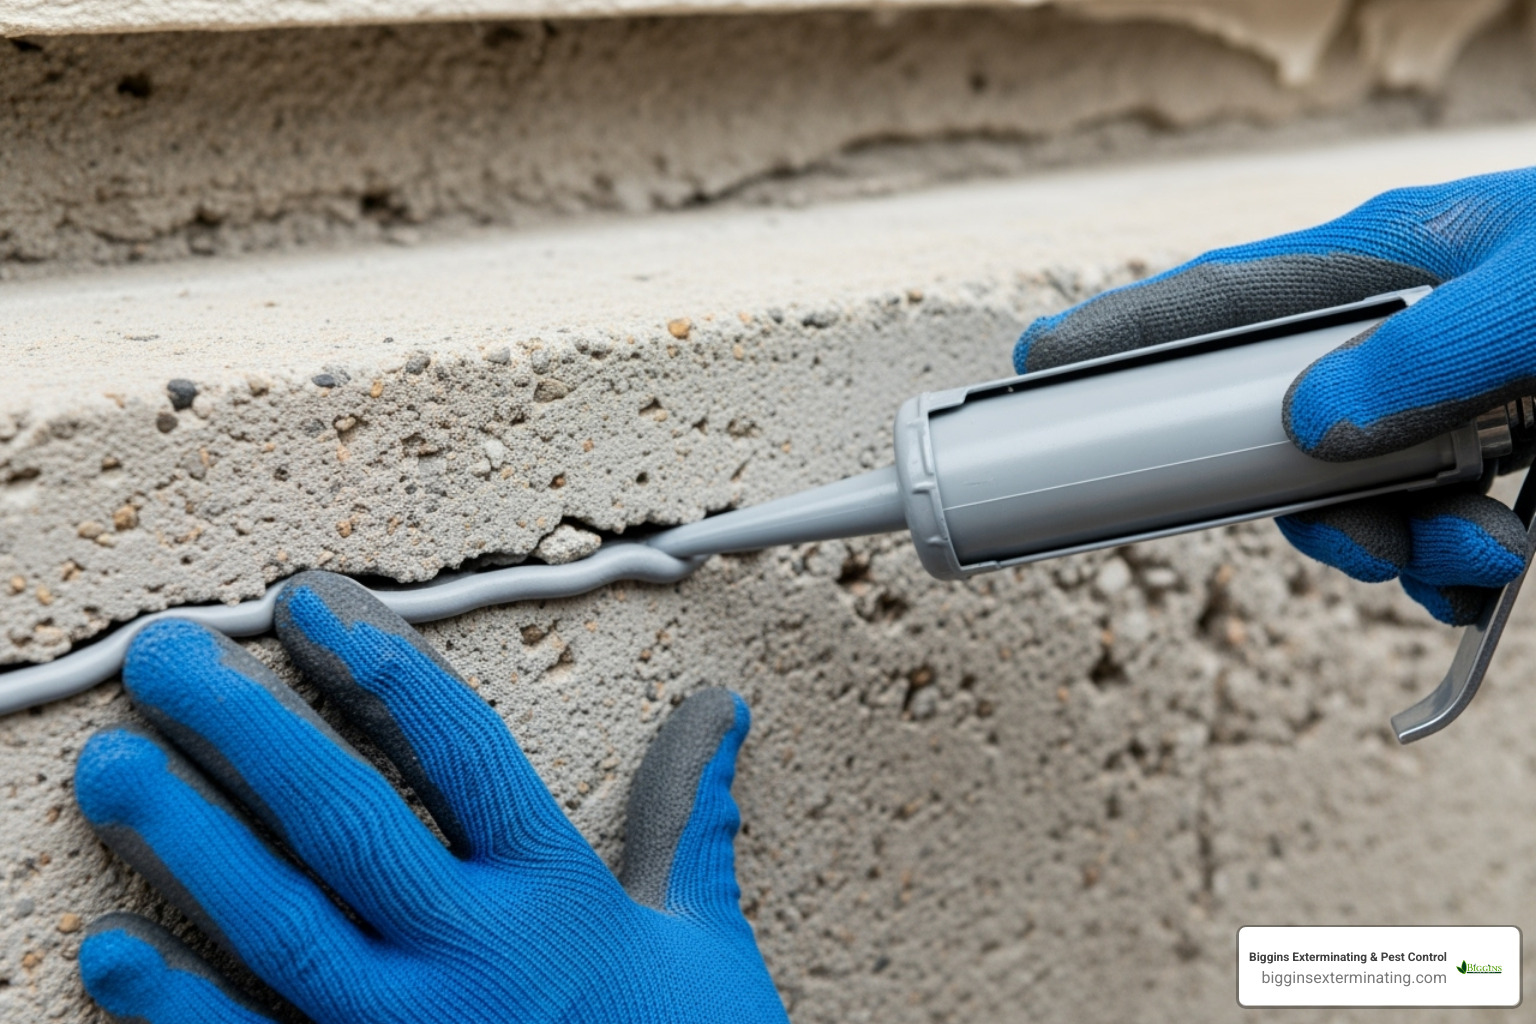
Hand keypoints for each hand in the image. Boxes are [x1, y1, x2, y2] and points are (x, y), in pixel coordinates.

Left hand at [73, 571, 786, 1023]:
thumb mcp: (702, 936)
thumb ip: (688, 819)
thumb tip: (718, 713)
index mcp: (559, 898)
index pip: (461, 752)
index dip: (383, 666)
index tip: (310, 603)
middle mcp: (476, 958)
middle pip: (347, 822)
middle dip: (246, 731)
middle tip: (168, 658)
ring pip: (284, 925)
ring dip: (190, 843)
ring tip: (115, 769)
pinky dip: (180, 1010)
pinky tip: (110, 955)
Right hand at [1014, 167, 1535, 623]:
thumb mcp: (1527, 301)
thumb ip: (1419, 360)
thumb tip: (1310, 430)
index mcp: (1388, 259)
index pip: (1220, 300)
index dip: (1119, 337)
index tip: (1034, 371)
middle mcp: (1396, 329)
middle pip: (1275, 430)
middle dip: (1310, 504)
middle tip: (1372, 545)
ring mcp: (1442, 390)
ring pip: (1351, 491)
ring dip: (1406, 546)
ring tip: (1483, 554)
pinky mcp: (1491, 442)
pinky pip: (1425, 524)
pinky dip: (1450, 568)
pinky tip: (1487, 570)